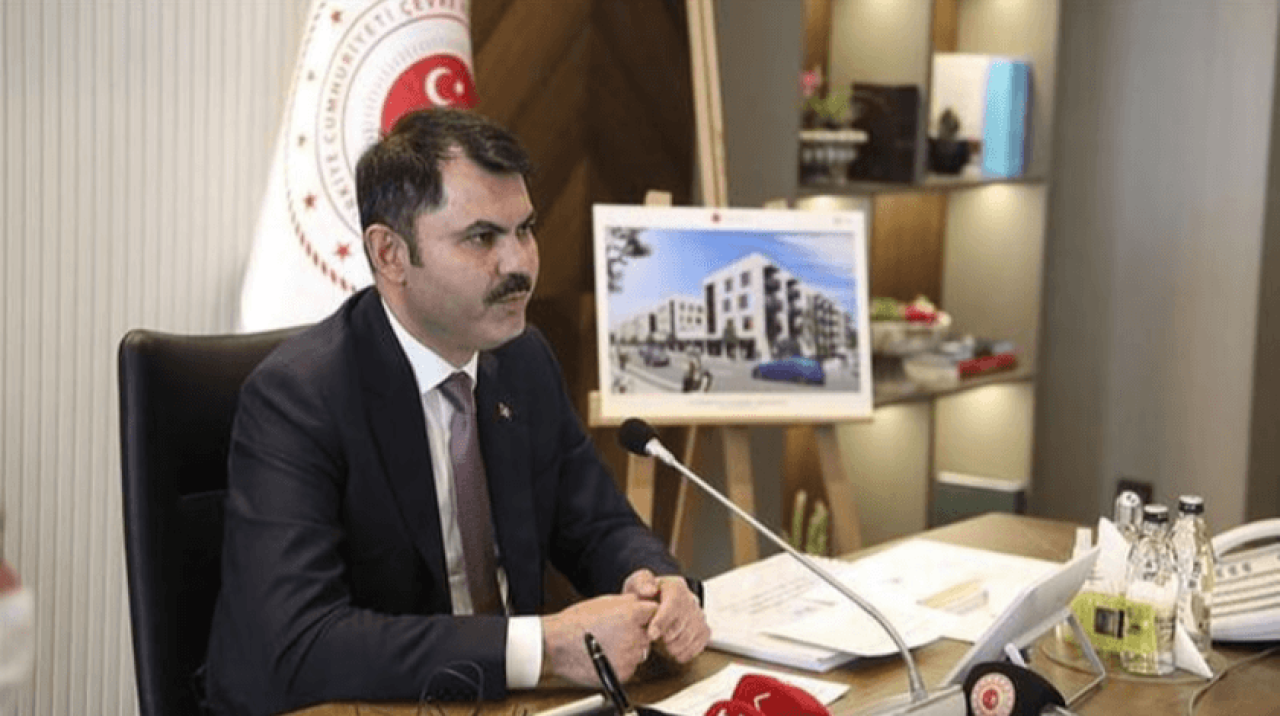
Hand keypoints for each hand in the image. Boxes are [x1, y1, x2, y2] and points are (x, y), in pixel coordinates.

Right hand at [541, 594, 656, 686]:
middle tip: (616, 633)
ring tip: (607, 645)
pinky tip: (605, 657)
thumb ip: (627, 603)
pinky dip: (621, 664)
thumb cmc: (575, 622)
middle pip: (648, 634)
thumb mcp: (604, 602)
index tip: (634, 618)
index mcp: (632, 614)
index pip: (653, 612)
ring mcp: (630, 656)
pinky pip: (630, 667)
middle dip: (637, 633)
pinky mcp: (623, 673)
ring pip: (640, 652)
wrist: (556, 644)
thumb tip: (639, 601)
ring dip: (630, 650)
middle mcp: (634, 635)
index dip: (643, 615)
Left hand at [622, 569, 709, 663]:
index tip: (651, 634)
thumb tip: (651, 590)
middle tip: (655, 641)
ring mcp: (699, 615)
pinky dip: (684, 652)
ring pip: (690, 637)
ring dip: (674, 647)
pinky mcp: (704, 629)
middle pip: (683, 624)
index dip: (663, 622)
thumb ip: (640, 583)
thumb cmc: (644, 597)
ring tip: (662, 644)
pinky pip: (698, 645)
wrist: (655, 605)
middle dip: (666, 637)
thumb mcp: (636, 584)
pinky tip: (672, 650)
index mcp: (676, 587)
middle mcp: (691, 600)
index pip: (674, 605)